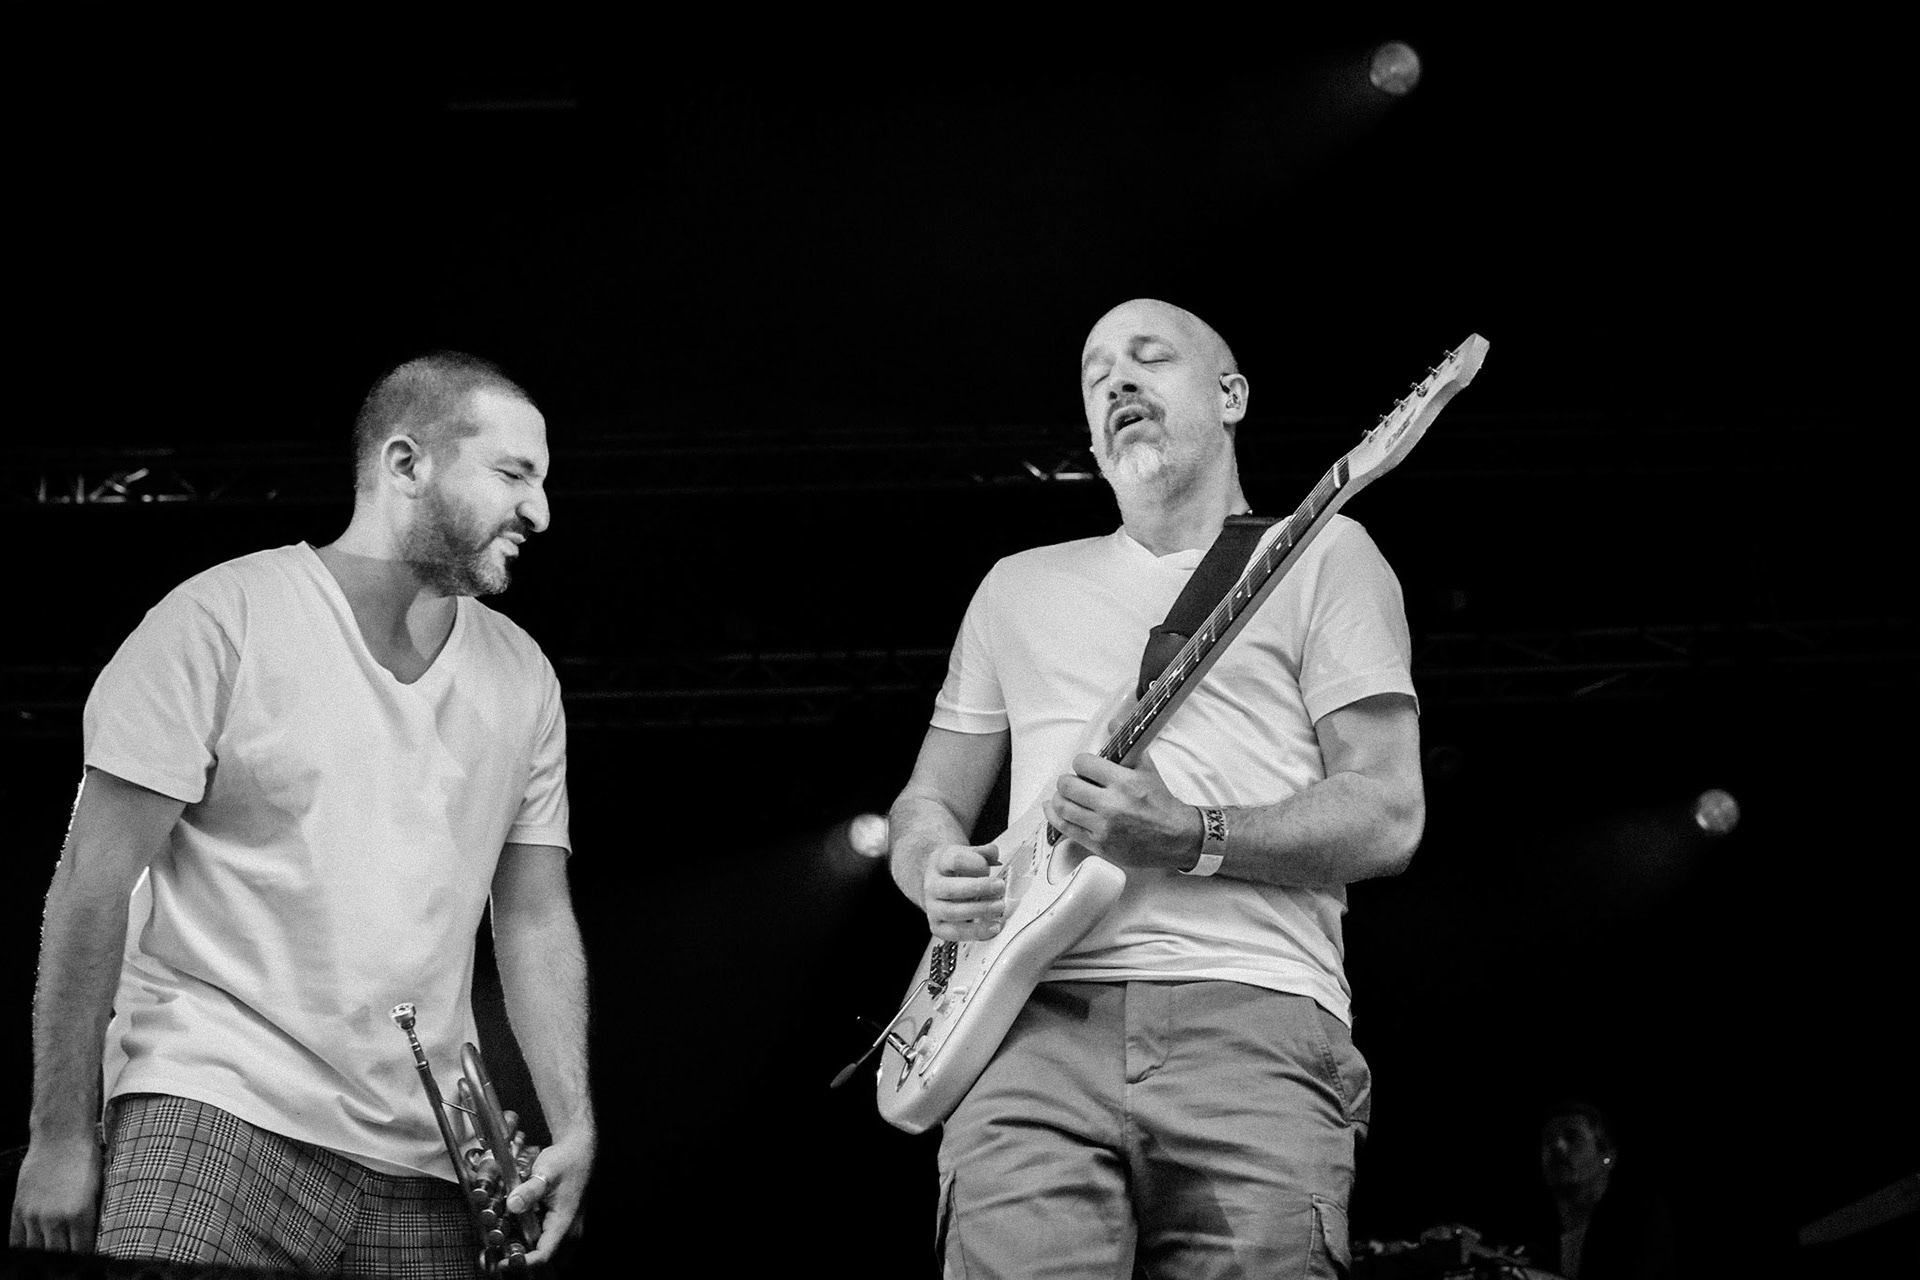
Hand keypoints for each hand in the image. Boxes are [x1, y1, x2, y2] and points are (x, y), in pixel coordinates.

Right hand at [8, 1133, 101, 1253]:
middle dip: (67, 1258)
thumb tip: (92, 1238)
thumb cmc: (86, 1158)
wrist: (61, 1136)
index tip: (88, 1259)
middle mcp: (55, 1218)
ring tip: (55, 1255)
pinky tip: (34, 1250)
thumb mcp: (97, 1189)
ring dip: (47, 1254)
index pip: (82, 1251)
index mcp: (80, 1214)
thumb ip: (92, 1217)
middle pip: (59, 1254)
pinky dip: (25, 1247)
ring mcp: (34, 1215)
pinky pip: (17, 1239)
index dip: (86, 1257)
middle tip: (72, 1259)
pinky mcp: (19, 1209)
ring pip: (38, 1250)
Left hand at [503, 1129, 592, 1267]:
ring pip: (544, 1250)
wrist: (577, 1149)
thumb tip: (513, 1205)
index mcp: (564, 1221)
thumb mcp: (546, 1171)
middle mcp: (567, 1229)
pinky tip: (513, 1231)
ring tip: (502, 1244)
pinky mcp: (559, 1223)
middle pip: (543, 1257)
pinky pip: (544, 1240)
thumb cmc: (565, 1159)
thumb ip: (530, 1190)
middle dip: (521, 1260)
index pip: (544, 1254)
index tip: (502, 1263)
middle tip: (499, 1255)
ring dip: (524, 1250)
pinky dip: (528, 1240)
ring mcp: (564, 1227)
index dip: (522, 1263)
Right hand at [919, 842, 1006, 940]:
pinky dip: (975, 932)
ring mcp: (933, 907)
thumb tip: (993, 853)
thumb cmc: (956, 869)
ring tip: (999, 907)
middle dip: (979, 888)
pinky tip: (993, 927)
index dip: (974, 863)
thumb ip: (983, 852)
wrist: (934, 882)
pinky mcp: (937, 926)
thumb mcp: (967, 854)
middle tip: (1000, 887)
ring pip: (952, 912)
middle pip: (952, 889)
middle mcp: (932, 885)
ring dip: (979, 911)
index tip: (988, 866)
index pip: (954, 860)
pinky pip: (954, 933)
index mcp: (940, 863)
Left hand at [1045, 750, 1199, 870]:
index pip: (1083, 764)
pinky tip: (1052, 810)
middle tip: (1073, 782)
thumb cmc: (1160, 801)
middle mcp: (1112, 805)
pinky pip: (1066, 829)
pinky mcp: (1098, 845)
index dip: (1081, 763)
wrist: (1174, 837)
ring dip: (1059, 798)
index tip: (1085, 767)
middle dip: (1067, 781)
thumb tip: (1112, 722)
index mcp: (1124, 782)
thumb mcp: (1147, 768)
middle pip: (1068, 786)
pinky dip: (1055, 817)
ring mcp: (1103, 827)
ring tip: (1065, 795)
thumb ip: (1127, 745)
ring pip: (1063, 807)